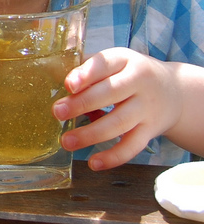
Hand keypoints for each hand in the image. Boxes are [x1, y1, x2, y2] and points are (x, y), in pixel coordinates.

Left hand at [52, 48, 179, 169]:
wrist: (174, 92)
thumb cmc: (129, 74)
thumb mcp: (114, 62)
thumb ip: (86, 67)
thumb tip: (50, 74)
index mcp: (123, 60)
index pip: (104, 64)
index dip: (86, 74)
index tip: (68, 85)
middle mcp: (139, 82)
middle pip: (110, 93)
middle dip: (81, 104)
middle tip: (57, 113)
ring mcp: (146, 108)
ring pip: (119, 122)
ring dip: (91, 134)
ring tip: (67, 141)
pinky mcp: (150, 131)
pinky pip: (132, 146)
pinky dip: (113, 156)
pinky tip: (94, 163)